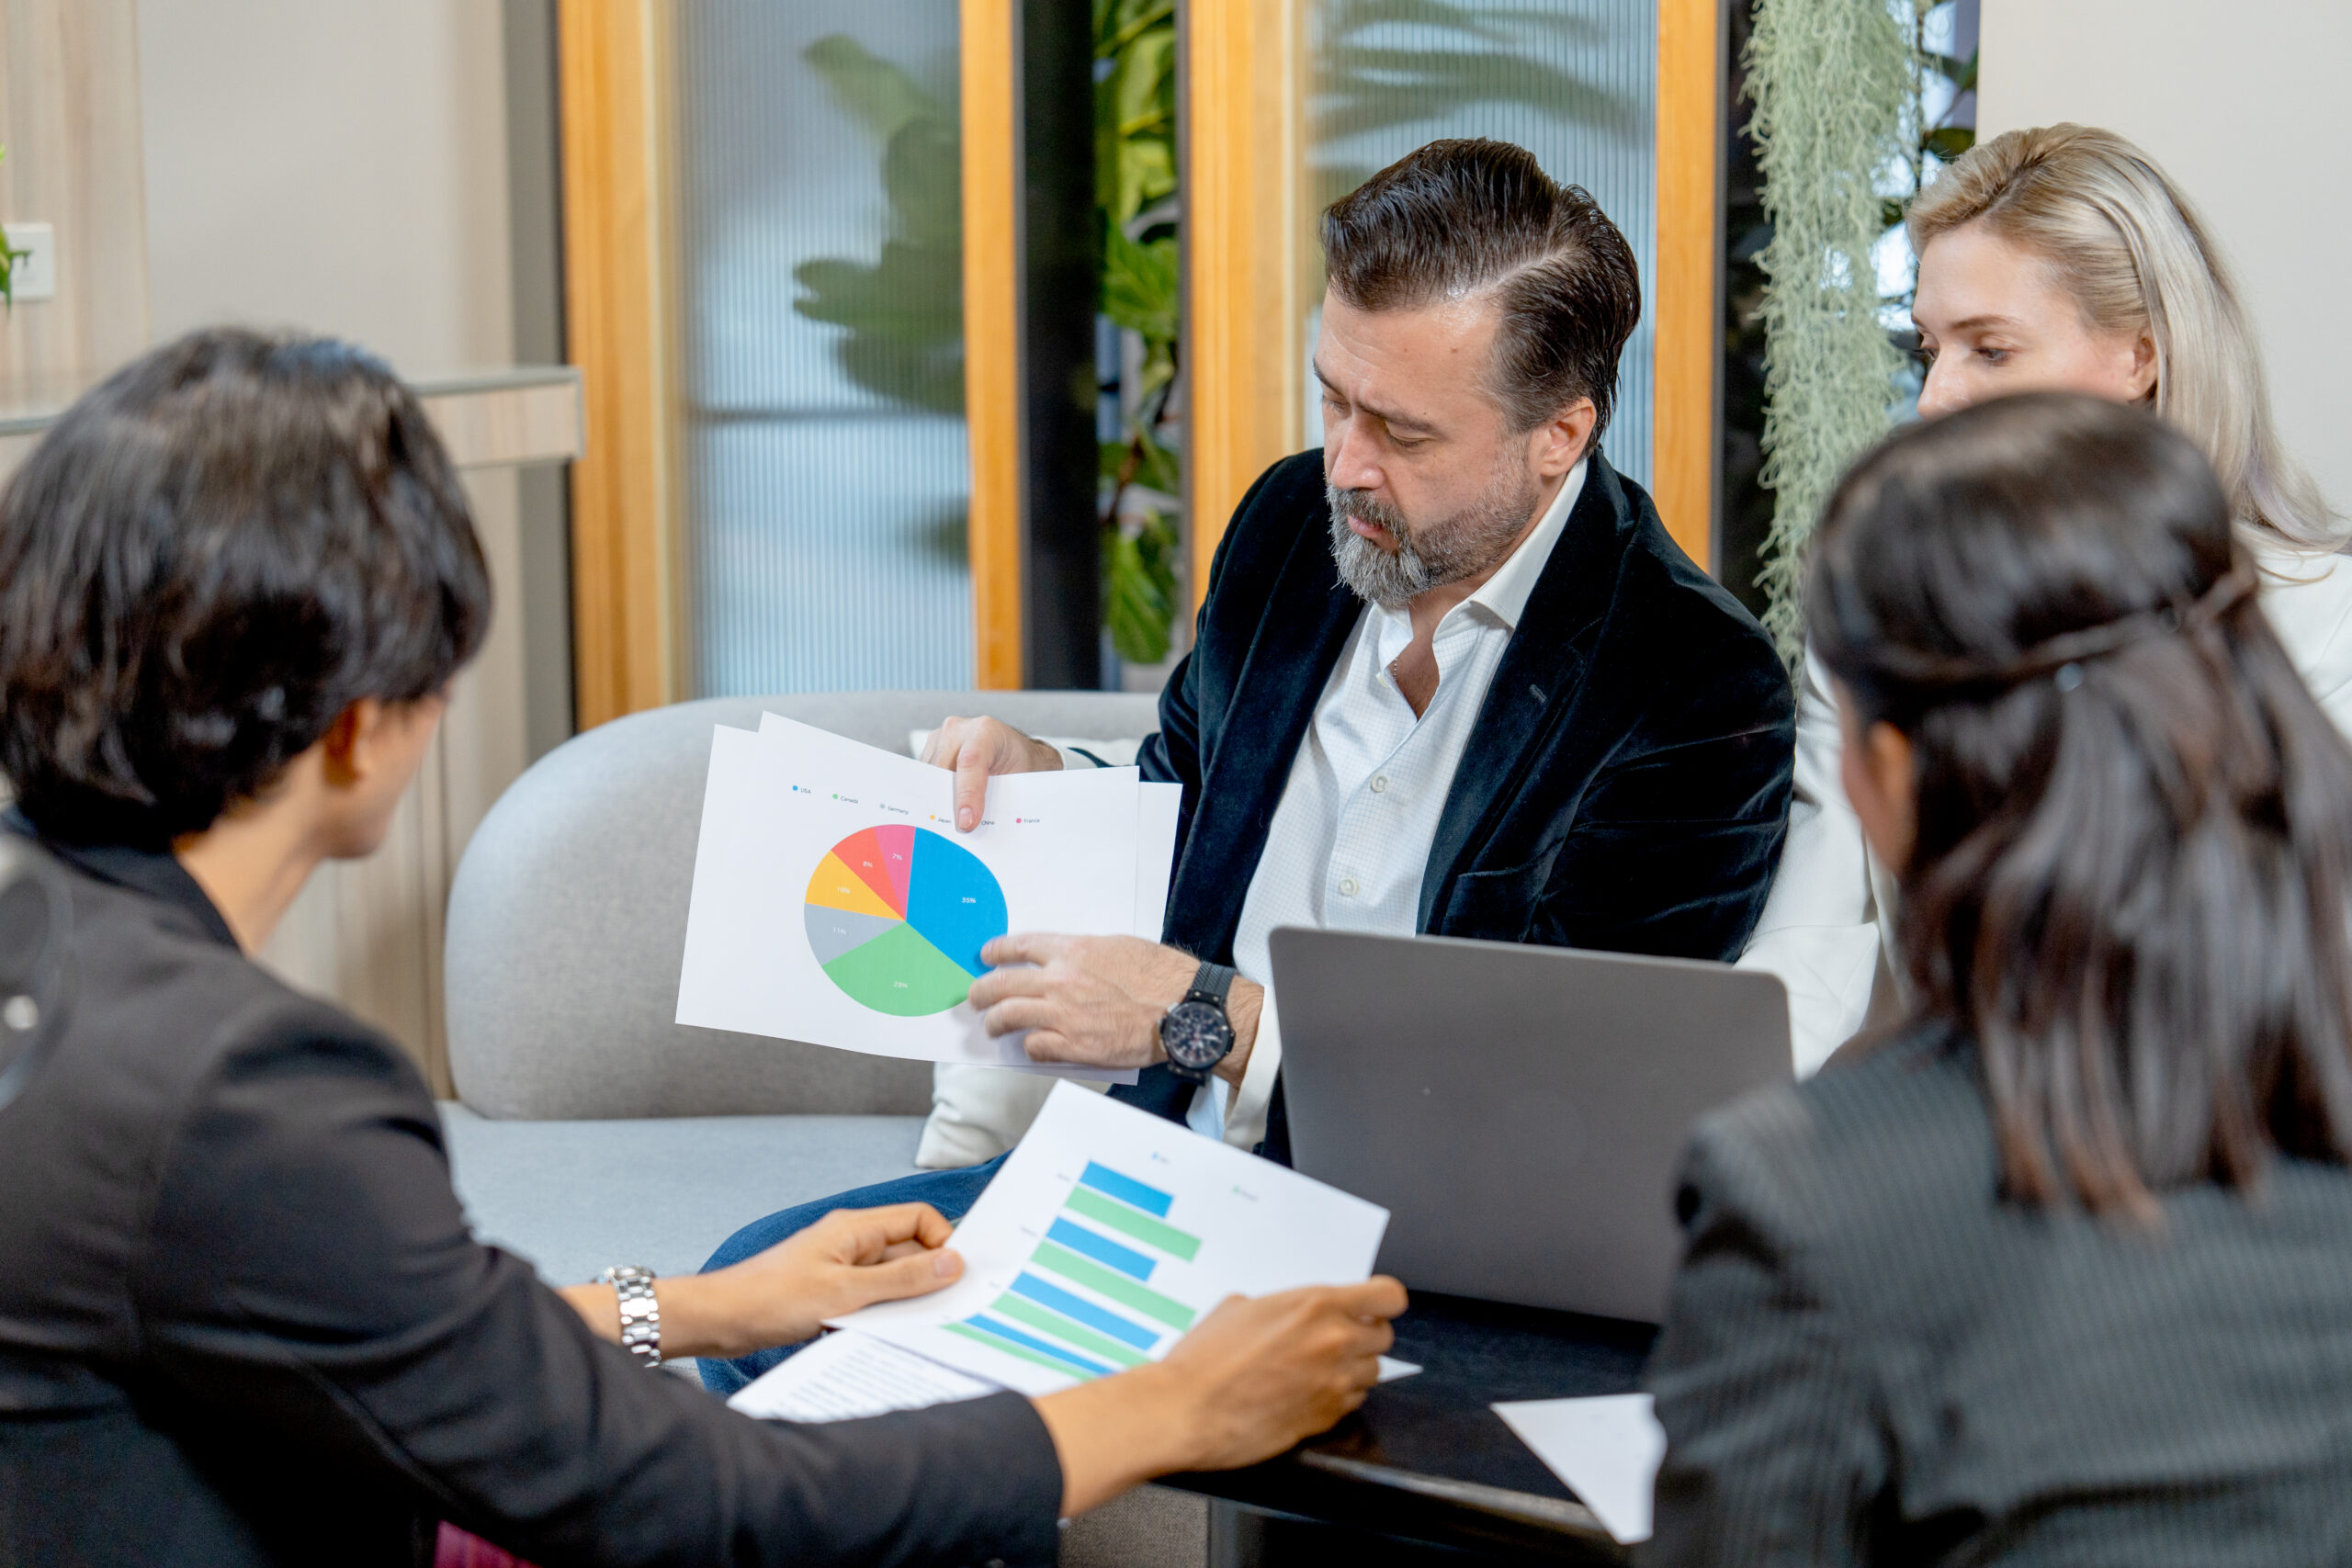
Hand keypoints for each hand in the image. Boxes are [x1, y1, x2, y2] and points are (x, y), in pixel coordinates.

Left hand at [560, 1204, 962, 1360]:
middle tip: (940, 1310)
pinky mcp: (829, 1294)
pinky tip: (873, 1334)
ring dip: (900, 1303)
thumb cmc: (768, 1300)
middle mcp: (851, 1243)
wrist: (717, 1321)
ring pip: (890, 1281)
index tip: (955, 1276)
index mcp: (855, 1228)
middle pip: (909, 1252)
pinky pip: (869, 1300)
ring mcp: (839, 1269)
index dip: (942, 1243)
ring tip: (899, 1326)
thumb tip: (952, 1264)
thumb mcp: (845, 1294)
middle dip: (926, 1279)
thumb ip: (902, 1280)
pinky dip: (878, 1316)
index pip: (919, 1219)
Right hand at [921, 715, 1062, 831]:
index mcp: (985, 731)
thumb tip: (976, 827)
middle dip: (947, 802)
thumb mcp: (1019, 779)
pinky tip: (945, 810)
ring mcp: (941, 737)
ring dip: (939, 799)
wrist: (1016, 751)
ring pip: (929, 775)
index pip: (970, 762)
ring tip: (949, 824)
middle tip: (954, 832)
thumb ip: (998, 798)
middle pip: (942, 770)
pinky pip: (926, 775)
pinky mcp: (931, 748)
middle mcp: (959, 729)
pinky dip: (936, 794)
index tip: (966, 823)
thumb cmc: (1021, 764)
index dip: (967, 794)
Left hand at [968, 933, 1197, 1069]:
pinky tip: (1032, 1046)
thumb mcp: (1119, 947)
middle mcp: (1060, 980)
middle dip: (981, 992)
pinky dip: (1030, 1047)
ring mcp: (1063, 1015)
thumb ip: (1085, 953)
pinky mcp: (1073, 1046)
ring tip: (993, 1027)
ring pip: (1008, 1017)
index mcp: (1072, 950)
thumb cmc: (1161, 976)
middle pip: (1001, 984)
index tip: (986, 956)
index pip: (1019, 946)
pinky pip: (1034, 1047)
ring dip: (995, 1023)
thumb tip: (1065, 962)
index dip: (997, 951)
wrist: (1182, 1010)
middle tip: (976, 998)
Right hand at [1032, 1277, 1407, 1514]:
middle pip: (1384, 1336)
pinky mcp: (1326, 1419)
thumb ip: (1285, 1307)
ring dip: (1353, 1368)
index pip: (1388, 1297)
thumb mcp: (1241, 1307)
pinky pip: (1353, 1402)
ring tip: (1318, 1368)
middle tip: (1336, 1338)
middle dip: (1364, 1336)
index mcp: (1316, 1306)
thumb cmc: (1204, 1360)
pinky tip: (1308, 1392)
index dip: (1383, 1301)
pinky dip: (1339, 1396)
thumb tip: (1297, 1313)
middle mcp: (1334, 1343)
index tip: (1374, 1305)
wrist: (1186, 1410)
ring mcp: (1333, 1384)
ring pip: (1373, 1372)